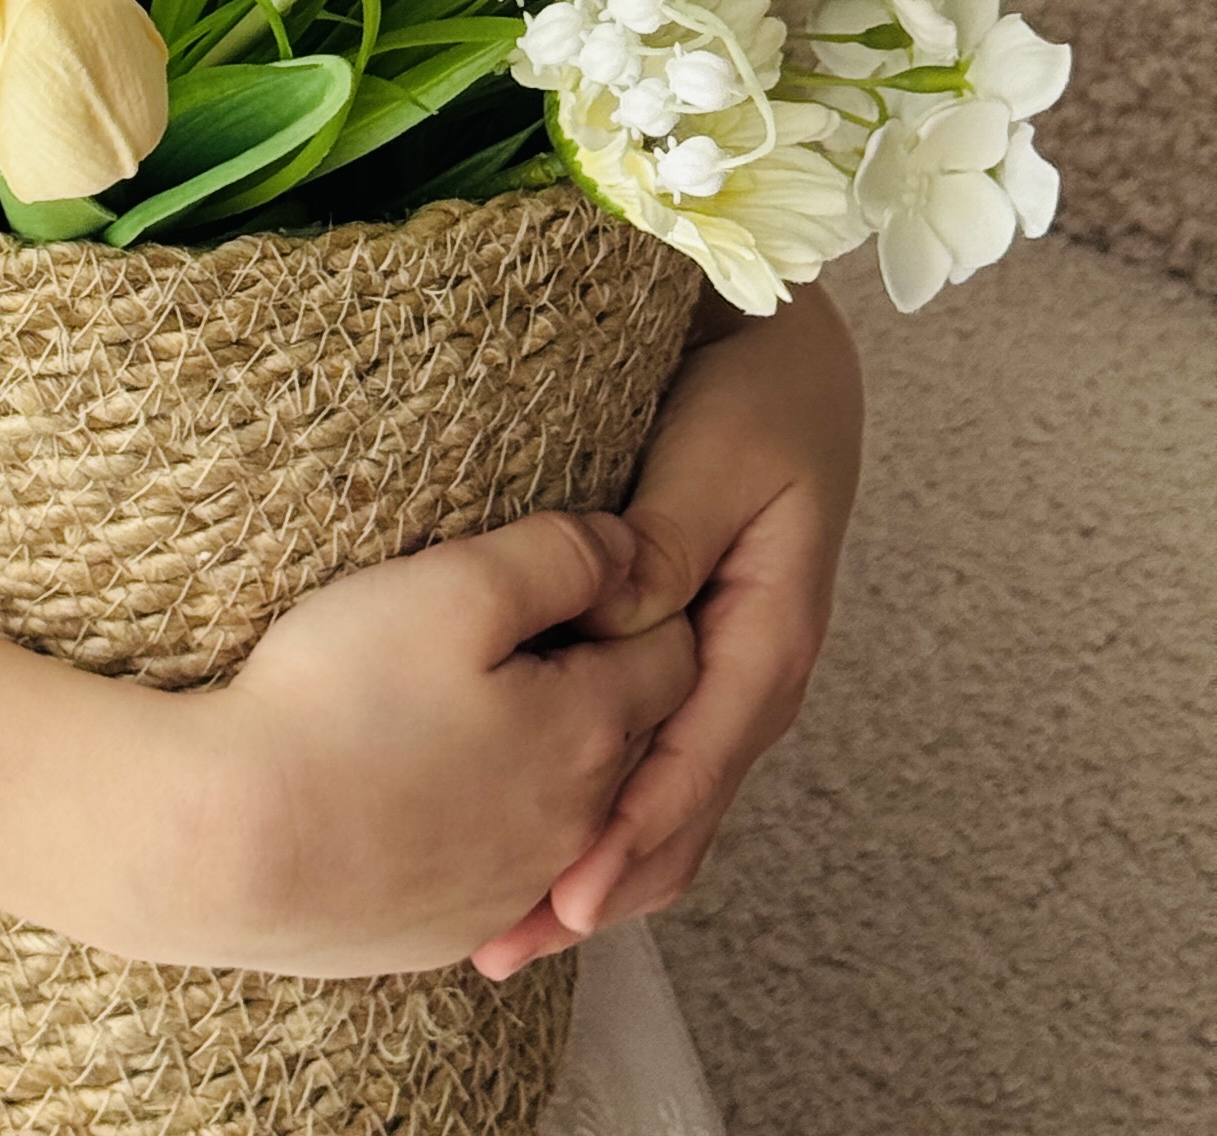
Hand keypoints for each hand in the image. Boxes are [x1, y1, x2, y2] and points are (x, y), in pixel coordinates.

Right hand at [161, 510, 696, 975]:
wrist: (232, 843)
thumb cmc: (339, 699)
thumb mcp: (454, 587)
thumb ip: (559, 556)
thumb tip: (630, 545)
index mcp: (592, 733)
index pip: (672, 655)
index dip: (641, 600)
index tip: (585, 570)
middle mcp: (577, 826)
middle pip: (634, 738)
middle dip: (610, 681)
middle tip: (544, 628)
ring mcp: (513, 890)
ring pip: (574, 812)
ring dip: (556, 759)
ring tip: (492, 707)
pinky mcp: (450, 930)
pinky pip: (506, 873)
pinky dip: (497, 827)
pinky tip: (442, 792)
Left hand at [469, 283, 862, 976]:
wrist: (786, 348)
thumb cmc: (755, 389)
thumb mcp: (716, 453)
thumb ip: (668, 538)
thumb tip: (614, 624)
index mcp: (768, 633)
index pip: (695, 761)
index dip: (633, 835)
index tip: (570, 899)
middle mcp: (749, 673)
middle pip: (678, 810)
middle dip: (602, 886)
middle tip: (508, 945)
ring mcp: (721, 672)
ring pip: (662, 799)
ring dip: (595, 864)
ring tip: (508, 928)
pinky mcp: (686, 655)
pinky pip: (646, 755)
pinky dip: (598, 810)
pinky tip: (537, 842)